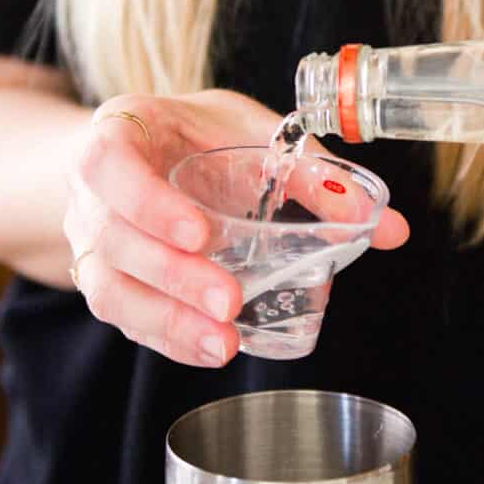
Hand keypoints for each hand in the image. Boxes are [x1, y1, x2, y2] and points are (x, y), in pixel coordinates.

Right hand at [63, 89, 409, 366]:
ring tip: (223, 344)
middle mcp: (93, 192)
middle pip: (112, 239)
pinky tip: (212, 351)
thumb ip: (315, 173)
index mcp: (122, 133)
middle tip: (229, 302)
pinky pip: (127, 318)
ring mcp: (94, 242)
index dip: (146, 202)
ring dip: (167, 321)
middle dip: (171, 276)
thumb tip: (390, 227)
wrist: (143, 152)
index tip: (200, 233)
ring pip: (111, 290)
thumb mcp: (250, 131)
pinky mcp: (111, 283)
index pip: (108, 162)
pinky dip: (169, 339)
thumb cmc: (196, 137)